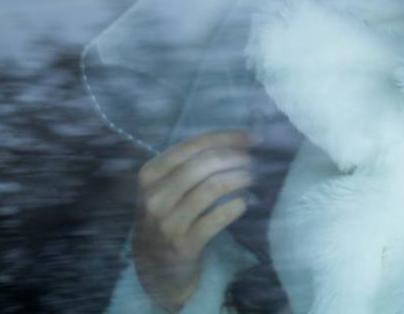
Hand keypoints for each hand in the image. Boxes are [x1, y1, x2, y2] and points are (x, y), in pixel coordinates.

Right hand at [131, 130, 253, 311]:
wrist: (155, 267)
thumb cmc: (168, 217)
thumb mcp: (167, 187)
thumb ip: (192, 163)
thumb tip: (237, 140)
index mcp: (150, 174)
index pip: (192, 145)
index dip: (226, 138)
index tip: (251, 138)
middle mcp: (155, 196)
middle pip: (204, 164)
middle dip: (235, 157)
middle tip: (252, 160)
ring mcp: (167, 222)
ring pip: (212, 188)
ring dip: (239, 178)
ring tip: (251, 178)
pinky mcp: (184, 244)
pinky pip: (217, 218)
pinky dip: (236, 206)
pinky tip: (244, 202)